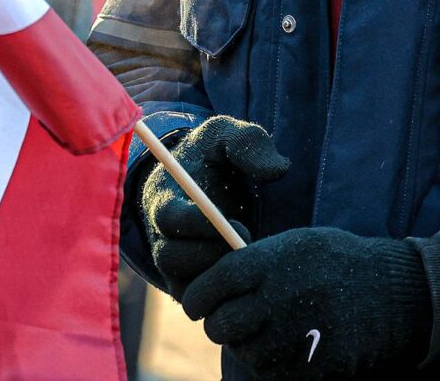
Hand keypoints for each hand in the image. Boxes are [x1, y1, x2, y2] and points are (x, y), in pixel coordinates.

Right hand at [140, 116, 289, 296]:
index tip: (233, 222)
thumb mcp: (227, 136)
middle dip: (209, 256)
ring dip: (217, 279)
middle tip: (244, 247)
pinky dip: (222, 298)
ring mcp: (174, 265)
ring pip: (184, 286)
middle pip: (171, 259)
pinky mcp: (190, 285)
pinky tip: (249, 282)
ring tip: (248, 265)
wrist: (203, 182)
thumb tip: (276, 170)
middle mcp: (162, 236)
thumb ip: (248, 142)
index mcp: (166, 200)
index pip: (168, 219)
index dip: (197, 225)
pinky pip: (200, 303)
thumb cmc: (213, 157)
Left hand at [180, 226, 431, 378]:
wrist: (397, 294)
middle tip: (227, 321)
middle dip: (218, 325)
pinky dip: (271, 364)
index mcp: (272, 261)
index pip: (213, 284)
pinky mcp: (311, 367)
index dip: (197, 297)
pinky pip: (271, 372)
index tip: (196, 305)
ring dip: (247, 345)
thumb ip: (256, 261)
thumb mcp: (299, 245)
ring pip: (244, 352)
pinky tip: (285, 347)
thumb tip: (212, 281)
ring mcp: (295, 335)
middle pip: (221, 325)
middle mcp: (279, 298)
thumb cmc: (341, 264)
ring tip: (265, 331)